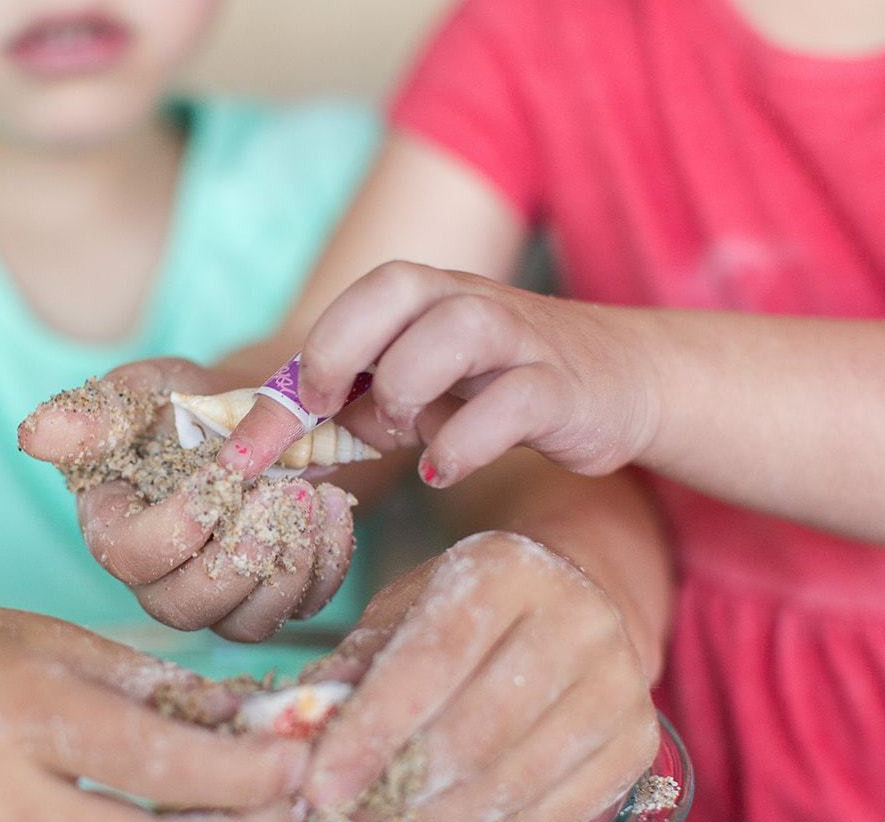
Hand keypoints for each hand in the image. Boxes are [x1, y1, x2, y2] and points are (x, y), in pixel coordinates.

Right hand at [18, 358, 356, 640]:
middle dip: (241, 557)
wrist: (253, 416)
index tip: (223, 475)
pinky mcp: (272, 597)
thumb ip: (99, 410)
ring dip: (289, 567)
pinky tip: (337, 507)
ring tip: (313, 500)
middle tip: (283, 494)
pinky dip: (327, 564)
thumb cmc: (187, 404)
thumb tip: (37, 431)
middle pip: (188, 608)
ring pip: (247, 623)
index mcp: (116, 530)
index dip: (179, 527)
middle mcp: (161, 579)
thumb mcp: (146, 391)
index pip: (132, 559)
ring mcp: (219, 597)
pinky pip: (302, 609)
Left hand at [278, 263, 660, 489]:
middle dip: (341, 349)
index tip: (263, 435)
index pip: (352, 307)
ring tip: (398, 434)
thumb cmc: (495, 387)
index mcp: (423, 297)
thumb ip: (349, 413)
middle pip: (395, 288)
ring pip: (456, 331)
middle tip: (326, 411)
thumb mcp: (414, 394)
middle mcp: (468, 302)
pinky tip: (441, 470)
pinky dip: (466, 441)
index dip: (303, 363)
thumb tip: (267, 453)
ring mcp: (520, 341)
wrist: (620, 382)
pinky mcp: (563, 387)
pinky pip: (515, 402)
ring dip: (406, 388)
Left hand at [302, 531, 658, 821]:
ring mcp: (622, 683)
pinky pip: (554, 815)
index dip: (372, 732)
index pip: (431, 661)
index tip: (320, 787)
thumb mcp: (400, 613)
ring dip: (437, 820)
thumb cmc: (462, 612)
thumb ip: (351, 668)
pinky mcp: (638, 742)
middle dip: (401, 787)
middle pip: (478, 730)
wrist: (571, 601)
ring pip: (516, 782)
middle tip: (349, 815)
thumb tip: (295, 733)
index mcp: (506, 568)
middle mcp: (579, 617)